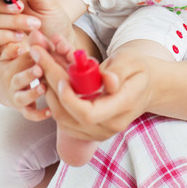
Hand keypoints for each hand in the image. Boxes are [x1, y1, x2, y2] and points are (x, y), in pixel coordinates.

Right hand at [0, 48, 49, 120]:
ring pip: (22, 98)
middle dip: (29, 74)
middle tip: (39, 69)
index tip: (35, 51)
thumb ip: (26, 44)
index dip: (26, 56)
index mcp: (7, 66)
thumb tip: (34, 33)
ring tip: (43, 87)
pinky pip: (29, 114)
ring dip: (32, 93)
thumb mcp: (16, 53)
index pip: (17, 60)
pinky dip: (38, 114)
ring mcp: (16, 97)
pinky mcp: (23, 109)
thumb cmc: (19, 63)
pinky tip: (50, 111)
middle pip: (18, 79)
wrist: (8, 85)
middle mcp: (10, 83)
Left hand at [27, 31, 152, 140]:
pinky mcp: (90, 130)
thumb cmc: (138, 70)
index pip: (88, 113)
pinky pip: (65, 120)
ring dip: (49, 92)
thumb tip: (108, 81)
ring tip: (42, 64)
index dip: (69, 98)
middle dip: (51, 85)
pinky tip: (51, 79)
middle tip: (39, 56)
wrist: (146, 87)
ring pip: (63, 119)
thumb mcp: (132, 61)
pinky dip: (54, 100)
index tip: (60, 77)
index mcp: (122, 107)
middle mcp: (109, 125)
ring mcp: (99, 131)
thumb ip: (119, 71)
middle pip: (70, 115)